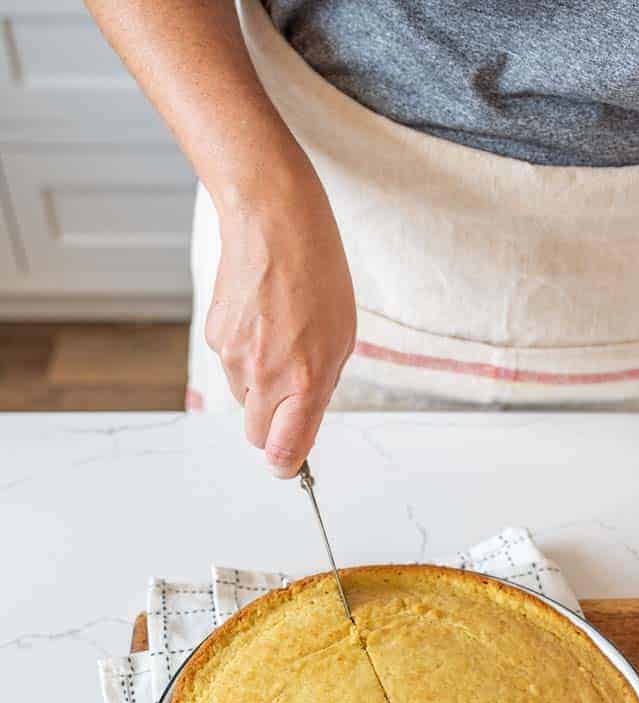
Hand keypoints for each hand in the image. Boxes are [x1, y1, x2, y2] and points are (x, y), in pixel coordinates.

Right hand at [205, 155, 355, 476]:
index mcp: (303, 381)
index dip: (287, 465)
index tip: (291, 465)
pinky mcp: (214, 335)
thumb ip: (319, 390)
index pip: (283, 452)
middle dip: (274, 425)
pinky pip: (231, 364)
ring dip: (262, 383)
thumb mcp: (342, 339)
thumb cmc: (317, 272)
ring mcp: (233, 357)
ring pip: (245, 397)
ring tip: (282, 337)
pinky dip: (246, 353)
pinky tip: (262, 318)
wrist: (272, 219)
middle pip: (258, 435)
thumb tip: (301, 425)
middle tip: (293, 394)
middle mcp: (264, 376)